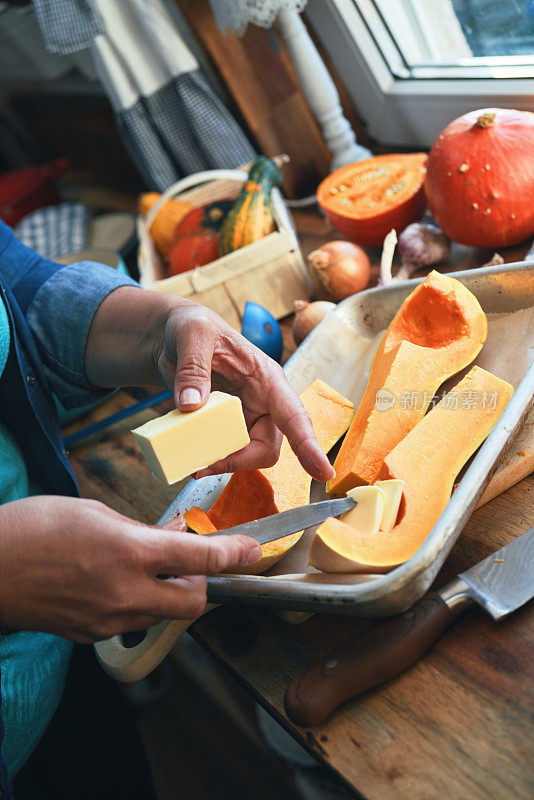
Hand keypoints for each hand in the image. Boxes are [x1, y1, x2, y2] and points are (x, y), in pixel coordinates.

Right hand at [0, 496, 260, 641]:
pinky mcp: (91, 635)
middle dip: (200, 583)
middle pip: (193, 603)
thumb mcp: (96, 513)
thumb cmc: (35, 529)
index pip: (201, 560)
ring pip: (162, 614)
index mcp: (130, 552)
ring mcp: (108, 620)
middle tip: (186, 563)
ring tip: (140, 567)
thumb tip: (173, 536)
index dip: (235, 555)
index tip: (253, 551)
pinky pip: (131, 622)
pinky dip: (136, 603)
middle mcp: (125, 593)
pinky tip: (112, 583)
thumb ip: (142, 530)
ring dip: (166, 593)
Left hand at [85, 289, 333, 480]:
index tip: (324, 473)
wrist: (173, 338)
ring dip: (221, 463)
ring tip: (192, 462)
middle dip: (239, 461)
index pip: (294, 415)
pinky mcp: (225, 426)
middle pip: (267, 448)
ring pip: (245, 455)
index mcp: (266, 378)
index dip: (309, 446)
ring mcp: (244, 417)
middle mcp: (262, 402)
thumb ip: (192, 367)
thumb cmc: (194, 327)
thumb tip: (192, 404)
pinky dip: (208, 458)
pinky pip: (224, 452)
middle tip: (203, 466)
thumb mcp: (192, 334)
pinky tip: (187, 454)